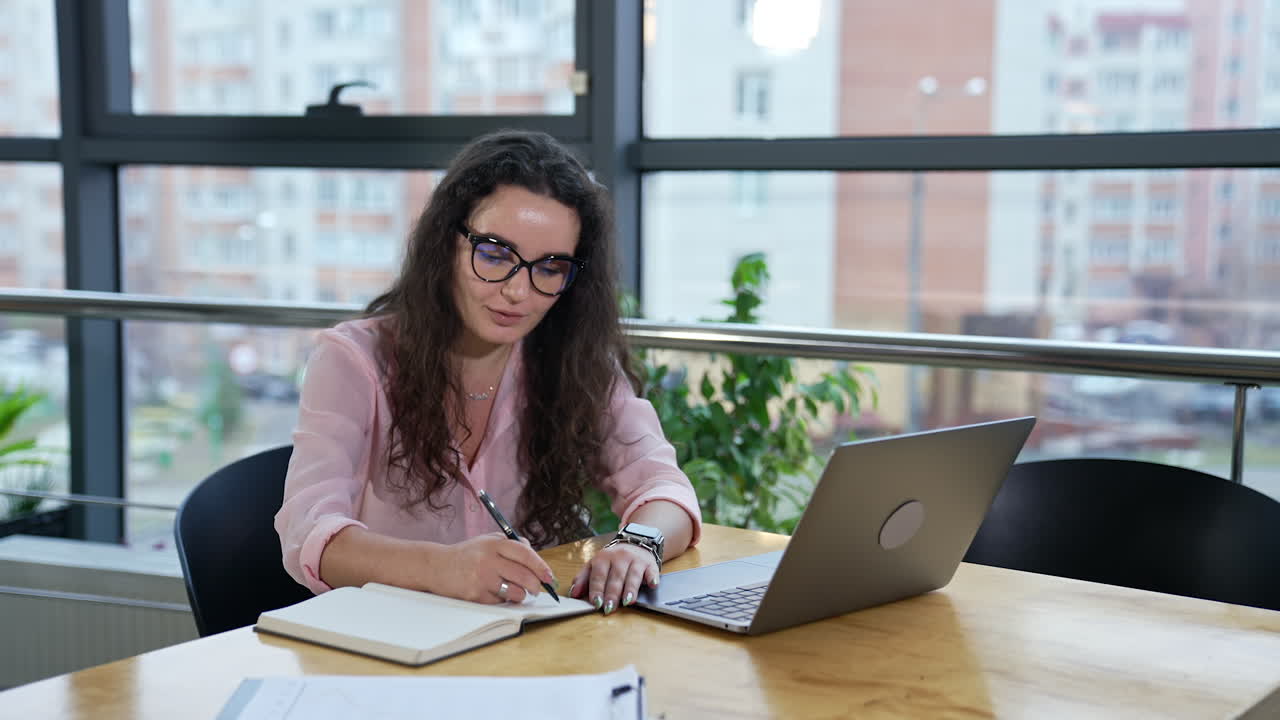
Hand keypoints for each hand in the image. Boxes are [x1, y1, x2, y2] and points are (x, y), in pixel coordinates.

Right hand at [431, 532, 555, 603]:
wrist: (437, 566)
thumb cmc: (468, 554)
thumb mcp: (488, 541)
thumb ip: (512, 545)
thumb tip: (536, 559)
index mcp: (494, 544)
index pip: (525, 555)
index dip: (541, 566)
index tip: (549, 576)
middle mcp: (488, 560)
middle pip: (524, 576)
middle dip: (536, 585)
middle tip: (537, 588)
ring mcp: (481, 579)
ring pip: (515, 592)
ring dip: (520, 594)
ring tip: (514, 590)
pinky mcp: (475, 595)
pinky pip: (501, 602)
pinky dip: (503, 600)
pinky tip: (495, 592)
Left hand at [567, 542, 658, 614]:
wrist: (635, 542)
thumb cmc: (612, 559)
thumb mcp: (594, 565)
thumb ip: (583, 579)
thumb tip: (573, 594)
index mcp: (603, 558)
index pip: (598, 575)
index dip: (597, 590)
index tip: (596, 603)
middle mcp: (619, 557)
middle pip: (615, 577)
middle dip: (612, 594)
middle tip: (609, 608)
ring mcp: (635, 560)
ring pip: (633, 575)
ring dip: (630, 589)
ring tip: (627, 601)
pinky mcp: (649, 563)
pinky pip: (651, 571)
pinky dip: (652, 578)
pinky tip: (652, 585)